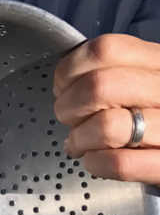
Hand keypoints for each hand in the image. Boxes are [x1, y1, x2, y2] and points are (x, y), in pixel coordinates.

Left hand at [55, 34, 159, 182]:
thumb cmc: (154, 113)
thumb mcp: (141, 80)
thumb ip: (109, 73)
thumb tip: (64, 84)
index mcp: (159, 63)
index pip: (105, 50)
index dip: (70, 71)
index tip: (64, 88)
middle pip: (99, 86)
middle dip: (68, 108)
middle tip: (70, 120)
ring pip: (107, 126)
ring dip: (80, 139)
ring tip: (81, 144)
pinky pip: (120, 163)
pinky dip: (96, 163)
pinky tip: (96, 160)